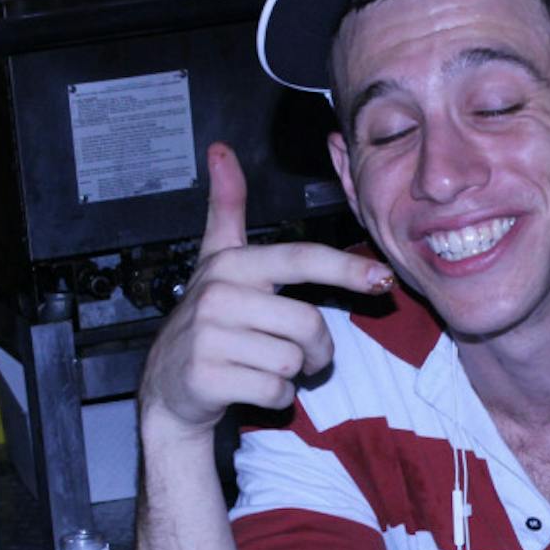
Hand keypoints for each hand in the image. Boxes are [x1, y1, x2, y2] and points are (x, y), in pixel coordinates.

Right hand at [139, 143, 392, 439]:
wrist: (167, 388)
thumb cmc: (207, 322)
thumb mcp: (215, 262)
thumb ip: (226, 209)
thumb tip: (221, 151)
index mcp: (231, 264)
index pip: (301, 259)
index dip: (346, 268)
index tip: (382, 278)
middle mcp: (217, 295)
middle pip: (308, 322)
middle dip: (318, 348)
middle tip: (303, 355)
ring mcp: (209, 338)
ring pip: (293, 360)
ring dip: (294, 374)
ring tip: (268, 368)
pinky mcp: (208, 379)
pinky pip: (276, 391)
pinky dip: (277, 398)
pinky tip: (253, 388)